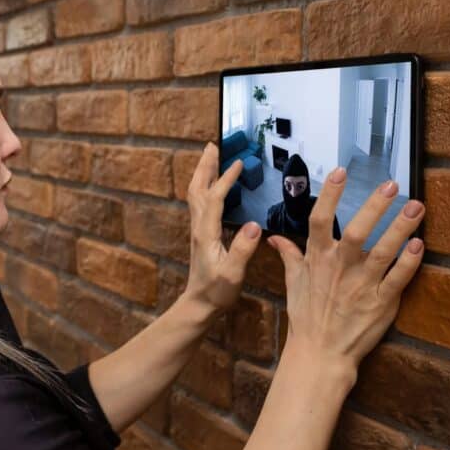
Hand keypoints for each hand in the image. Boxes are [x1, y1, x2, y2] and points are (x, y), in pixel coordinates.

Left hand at [182, 142, 263, 313]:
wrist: (199, 304)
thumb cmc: (216, 291)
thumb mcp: (233, 273)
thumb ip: (242, 249)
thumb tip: (253, 225)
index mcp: (207, 233)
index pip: (214, 198)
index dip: (225, 179)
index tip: (238, 163)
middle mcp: (199, 227)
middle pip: (197, 188)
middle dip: (205, 166)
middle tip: (213, 145)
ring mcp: (198, 230)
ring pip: (196, 194)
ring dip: (203, 173)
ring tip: (212, 157)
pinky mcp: (202, 234)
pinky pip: (200, 202)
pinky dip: (206, 186)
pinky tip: (215, 186)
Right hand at [268, 167, 425, 375]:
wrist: (319, 353)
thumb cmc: (306, 317)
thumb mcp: (293, 283)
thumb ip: (289, 256)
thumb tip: (274, 238)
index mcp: (317, 260)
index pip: (320, 220)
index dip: (330, 195)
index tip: (340, 172)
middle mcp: (339, 269)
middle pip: (357, 231)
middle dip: (374, 207)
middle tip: (391, 185)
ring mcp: (361, 285)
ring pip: (382, 251)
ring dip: (400, 228)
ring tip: (417, 206)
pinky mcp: (380, 302)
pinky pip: (397, 279)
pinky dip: (409, 262)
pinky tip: (419, 244)